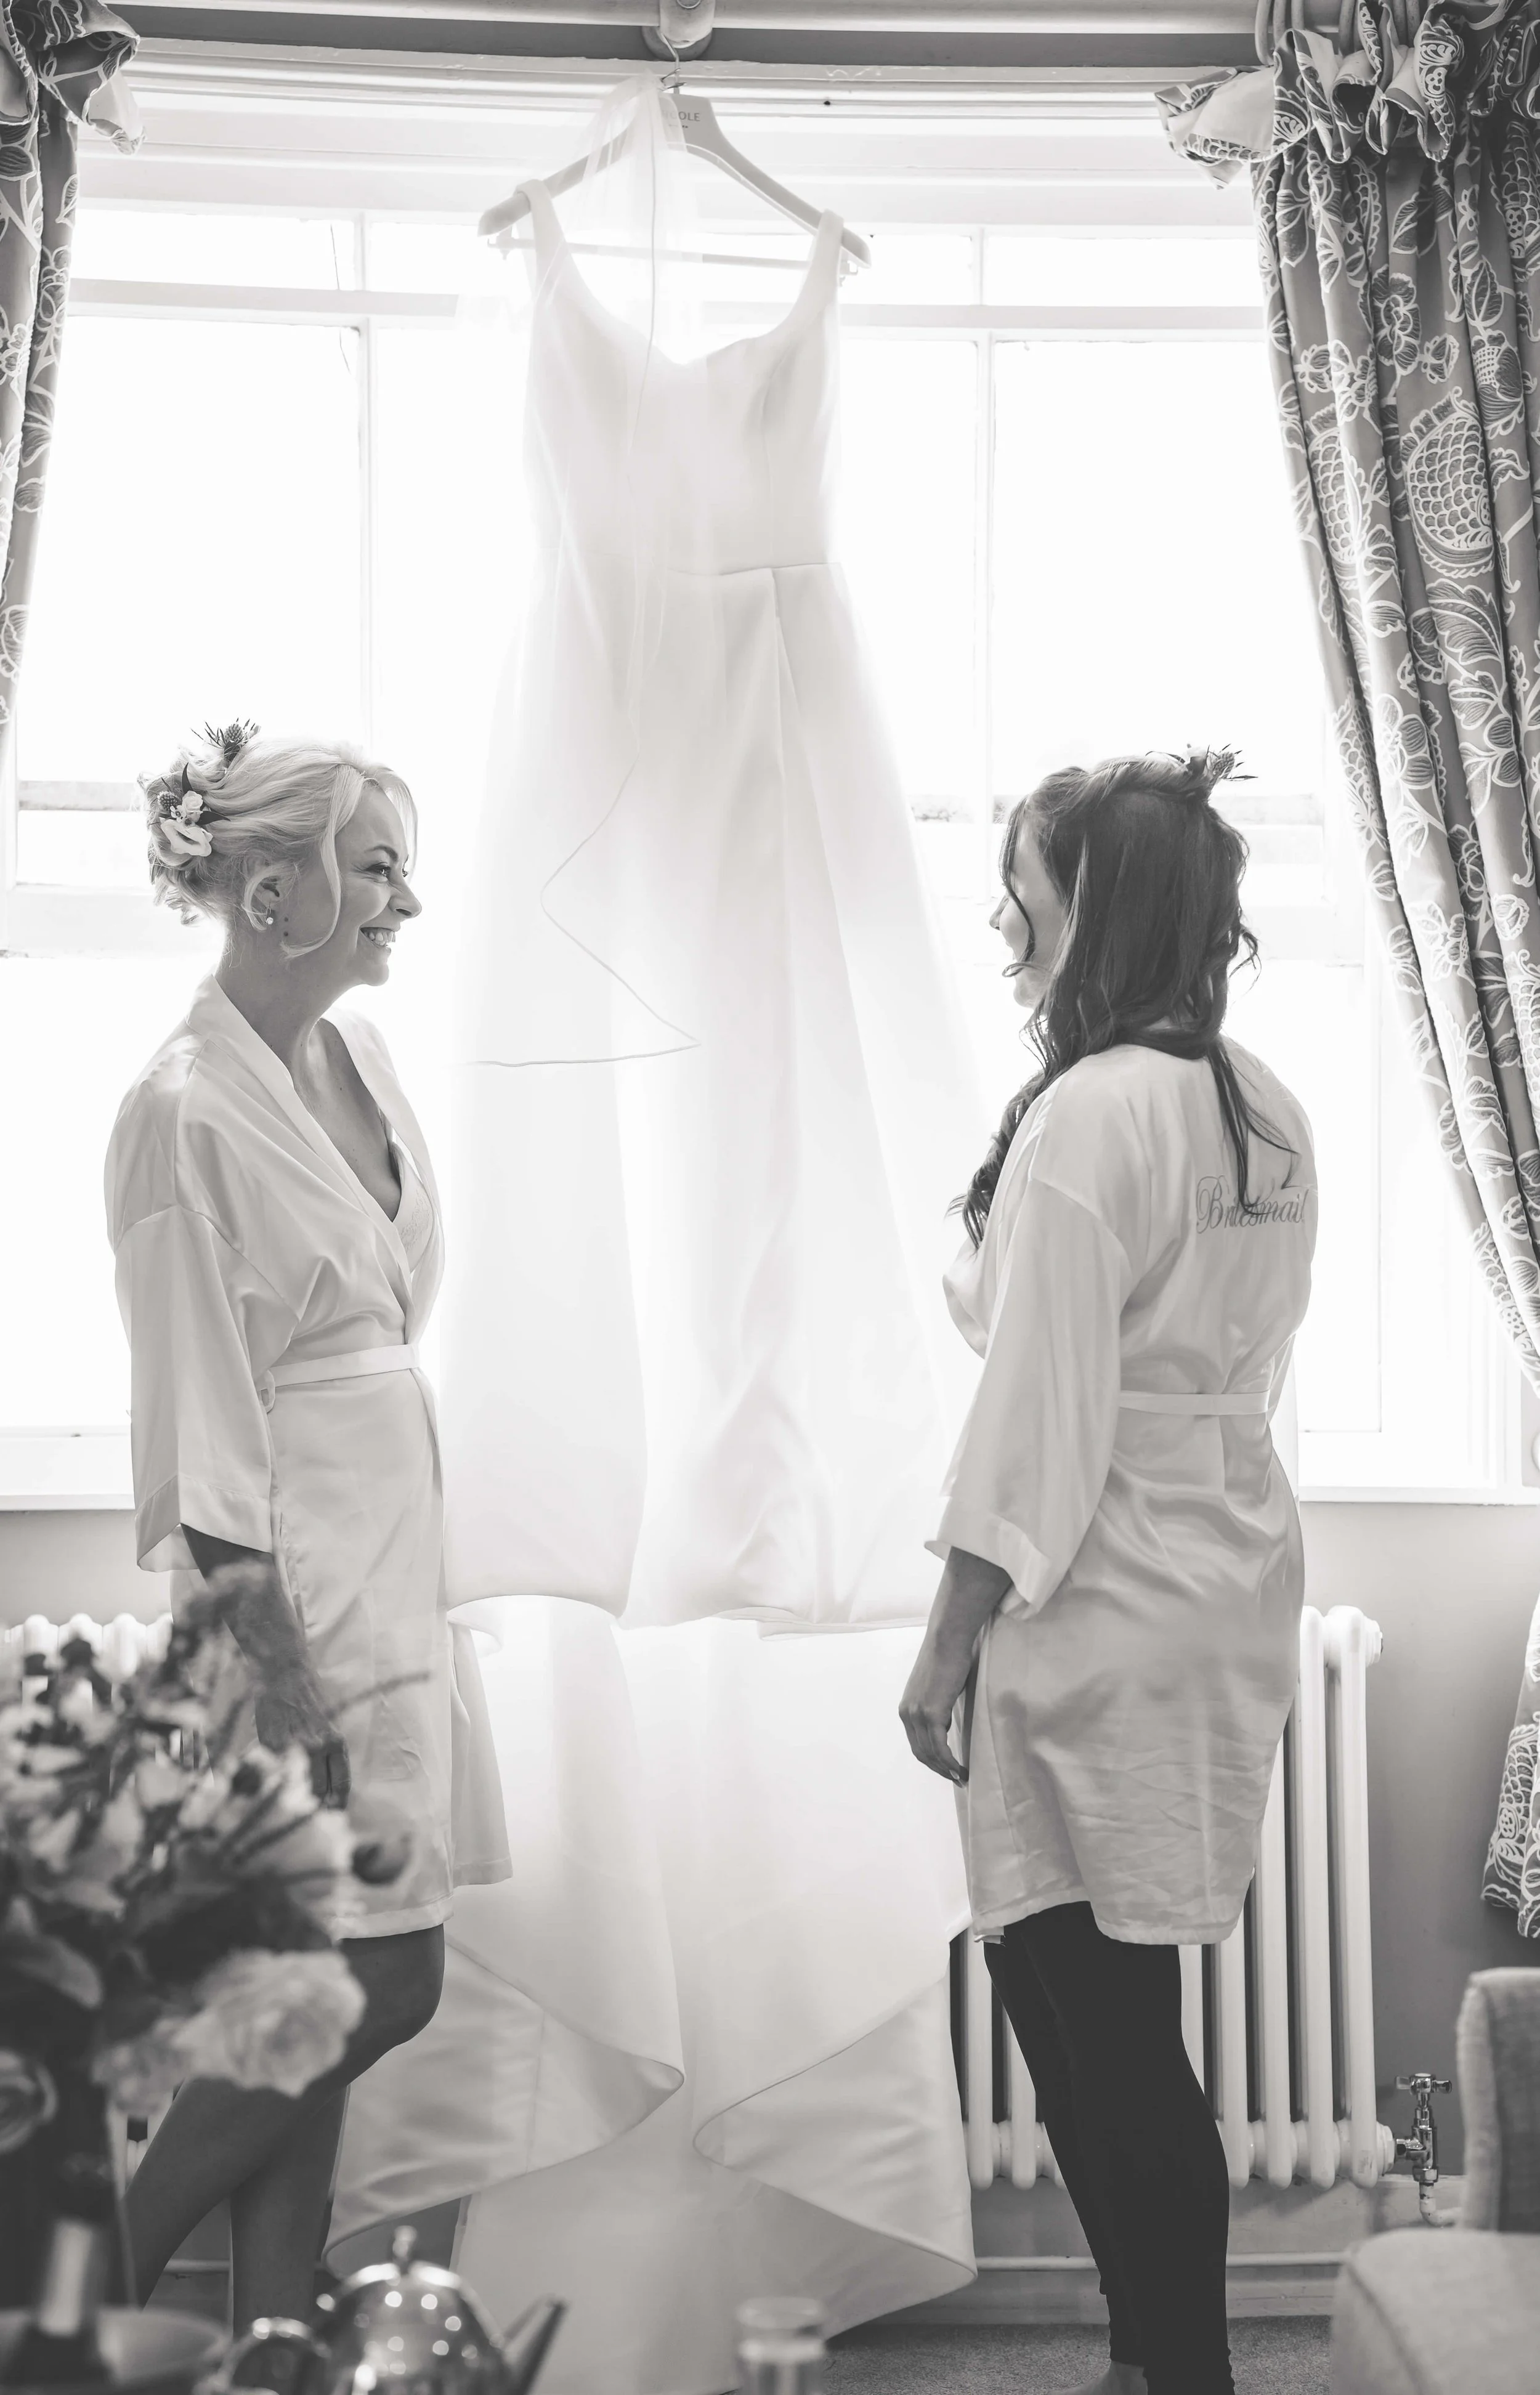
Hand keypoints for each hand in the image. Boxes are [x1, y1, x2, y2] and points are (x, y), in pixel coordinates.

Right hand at [254, 1670, 350, 1805]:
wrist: (284, 1675)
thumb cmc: (308, 1700)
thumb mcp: (327, 1726)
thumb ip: (328, 1755)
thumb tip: (325, 1788)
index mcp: (336, 1742)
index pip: (341, 1784)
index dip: (337, 1804)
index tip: (333, 1815)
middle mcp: (317, 1747)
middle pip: (318, 1791)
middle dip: (314, 1805)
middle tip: (310, 1813)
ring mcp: (293, 1747)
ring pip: (295, 1786)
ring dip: (293, 1795)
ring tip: (290, 1800)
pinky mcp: (271, 1745)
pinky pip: (274, 1770)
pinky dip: (273, 1777)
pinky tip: (271, 1776)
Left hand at [899, 1637, 973, 1784]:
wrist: (947, 1640)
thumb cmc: (947, 1659)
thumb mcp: (937, 1688)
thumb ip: (937, 1707)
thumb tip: (945, 1724)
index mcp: (906, 1709)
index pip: (916, 1744)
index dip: (931, 1761)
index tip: (947, 1770)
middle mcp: (907, 1713)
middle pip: (921, 1753)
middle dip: (938, 1769)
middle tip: (956, 1779)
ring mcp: (917, 1714)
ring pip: (930, 1753)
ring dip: (946, 1769)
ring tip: (962, 1777)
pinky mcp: (931, 1713)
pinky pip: (939, 1747)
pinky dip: (949, 1762)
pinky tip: (960, 1768)